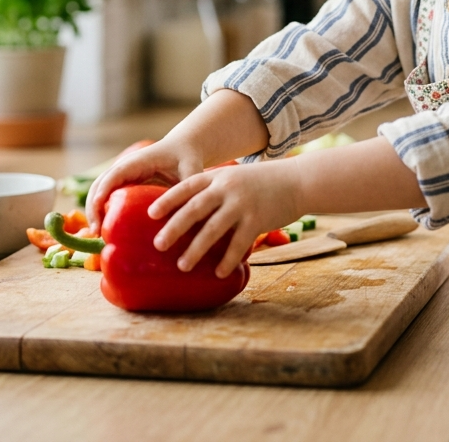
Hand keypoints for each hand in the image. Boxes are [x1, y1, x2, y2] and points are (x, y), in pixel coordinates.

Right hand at [85, 136, 204, 229]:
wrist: (183, 147)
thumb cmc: (187, 155)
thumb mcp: (191, 167)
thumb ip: (190, 183)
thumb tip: (189, 208)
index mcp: (137, 161)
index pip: (113, 176)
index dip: (102, 193)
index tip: (97, 213)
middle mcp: (125, 167)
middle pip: (99, 185)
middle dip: (93, 207)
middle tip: (96, 233)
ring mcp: (123, 175)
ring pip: (99, 191)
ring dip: (94, 210)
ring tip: (96, 235)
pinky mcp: (125, 184)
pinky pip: (107, 196)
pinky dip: (100, 210)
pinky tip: (104, 229)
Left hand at [147, 160, 301, 278]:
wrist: (297, 180)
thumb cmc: (262, 183)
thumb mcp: (235, 178)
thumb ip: (215, 190)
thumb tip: (190, 214)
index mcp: (218, 176)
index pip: (187, 186)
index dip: (168, 200)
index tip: (150, 214)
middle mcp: (227, 188)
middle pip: (194, 209)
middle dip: (174, 228)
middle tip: (158, 245)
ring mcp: (242, 204)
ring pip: (213, 229)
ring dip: (196, 249)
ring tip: (182, 265)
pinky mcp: (257, 219)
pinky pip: (238, 243)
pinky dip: (227, 259)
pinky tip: (218, 272)